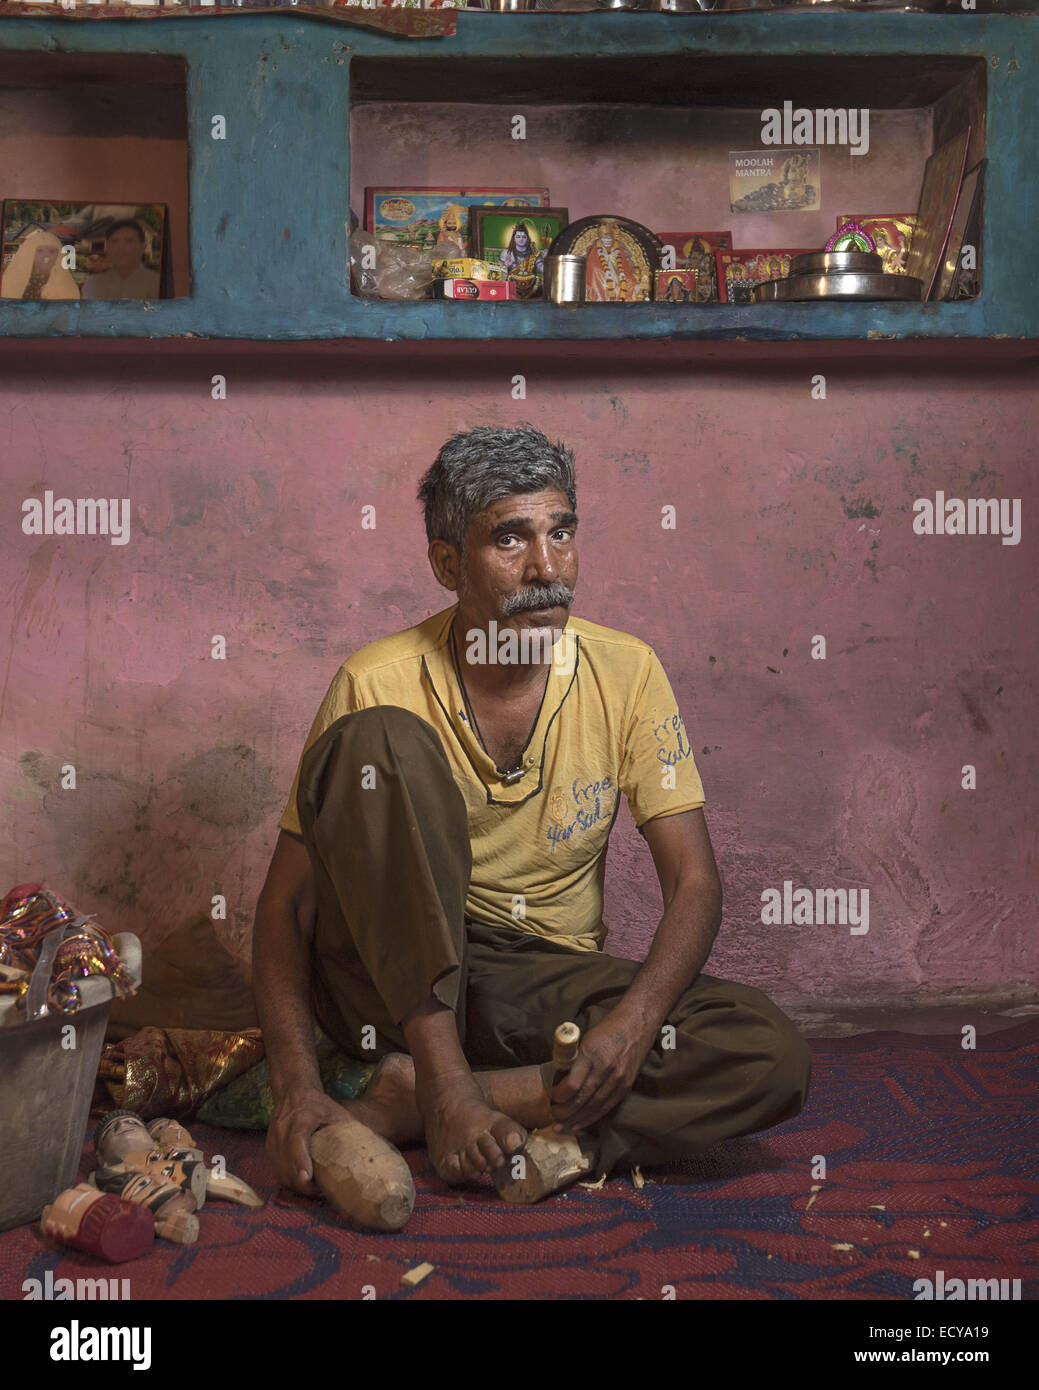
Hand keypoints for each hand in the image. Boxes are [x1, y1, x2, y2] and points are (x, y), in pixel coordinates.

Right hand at [266, 1085, 348, 1196]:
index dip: (300, 1162)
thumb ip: (348, 1127)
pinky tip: (304, 1184)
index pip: (296, 1144)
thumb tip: (367, 1147)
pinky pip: (278, 1172)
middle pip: (287, 1165)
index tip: (307, 1178)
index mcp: (299, 1121)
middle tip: (322, 1193)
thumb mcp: (335, 1111)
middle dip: (303, 1185)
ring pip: (281, 1173)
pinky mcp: (270, 1149)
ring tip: (315, 1192)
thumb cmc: (317, 1103)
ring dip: (296, 1187)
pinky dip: (290, 1181)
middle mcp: (282, 1132)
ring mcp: (273, 1142)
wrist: (292, 1093)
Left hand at [548, 1013, 653, 1133]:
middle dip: (564, 1112)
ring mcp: (618, 1079)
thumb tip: (557, 1079)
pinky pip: (606, 1107)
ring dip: (575, 1120)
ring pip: (593, 1107)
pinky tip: (579, 1124)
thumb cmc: (607, 1030)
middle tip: (552, 1117)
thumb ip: (574, 1060)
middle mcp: (606, 1069)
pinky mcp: (626, 1086)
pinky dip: (592, 1118)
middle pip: (582, 1100)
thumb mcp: (586, 1039)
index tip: (551, 1097)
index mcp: (592, 1054)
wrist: (637, 1024)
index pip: (572, 1085)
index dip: (559, 1096)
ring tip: (562, 1127)